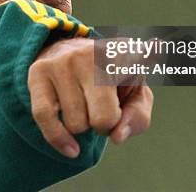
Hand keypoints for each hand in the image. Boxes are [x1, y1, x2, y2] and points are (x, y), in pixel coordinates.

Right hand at [28, 37, 152, 158]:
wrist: (67, 52)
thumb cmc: (109, 80)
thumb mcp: (134, 94)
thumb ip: (137, 117)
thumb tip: (117, 136)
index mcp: (125, 53)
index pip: (139, 62)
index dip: (148, 56)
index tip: (157, 47)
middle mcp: (93, 52)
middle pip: (103, 118)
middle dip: (104, 126)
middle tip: (102, 110)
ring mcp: (64, 60)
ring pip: (75, 124)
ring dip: (82, 127)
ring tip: (84, 107)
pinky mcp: (38, 71)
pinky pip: (45, 117)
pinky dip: (59, 140)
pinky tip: (71, 148)